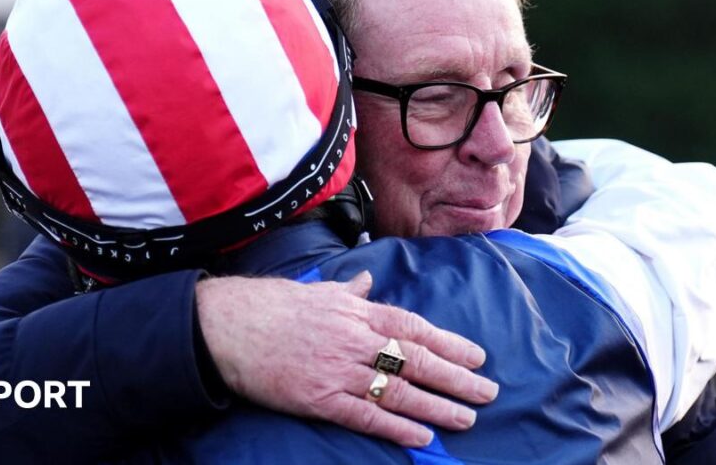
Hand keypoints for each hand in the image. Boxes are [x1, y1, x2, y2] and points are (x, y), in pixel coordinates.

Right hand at [196, 272, 498, 446]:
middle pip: (416, 361)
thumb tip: (369, 279)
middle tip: (488, 392)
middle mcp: (354, 340)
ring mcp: (338, 371)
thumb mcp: (317, 290)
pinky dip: (396, 427)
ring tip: (466, 418)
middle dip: (456, 378)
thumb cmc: (272, 305)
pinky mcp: (318, 399)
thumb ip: (350, 291)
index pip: (414, 328)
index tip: (477, 356)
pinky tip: (421, 436)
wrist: (226, 326)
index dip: (449, 343)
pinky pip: (365, 415)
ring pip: (398, 391)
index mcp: (357, 313)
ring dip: (436, 406)